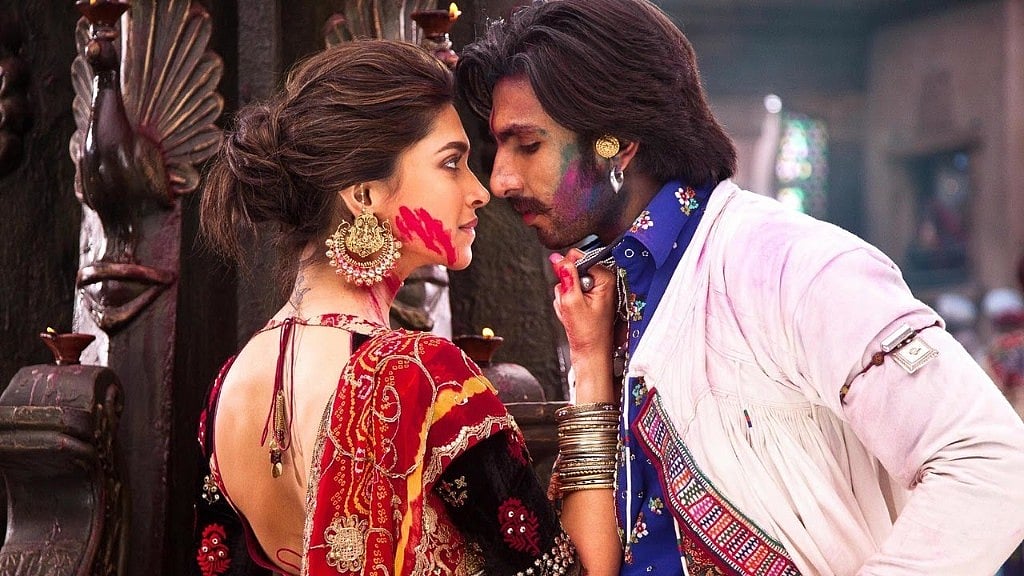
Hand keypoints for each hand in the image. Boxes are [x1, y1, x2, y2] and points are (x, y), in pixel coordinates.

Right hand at [549, 251, 615, 402]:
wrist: (590, 355)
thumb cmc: (588, 334)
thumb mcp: (572, 301)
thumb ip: (566, 276)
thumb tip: (558, 258)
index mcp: (605, 277)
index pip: (578, 257)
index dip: (567, 272)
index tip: (569, 288)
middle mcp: (602, 281)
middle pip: (571, 271)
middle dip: (565, 288)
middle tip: (571, 305)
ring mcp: (595, 290)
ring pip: (567, 283)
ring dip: (565, 298)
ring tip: (572, 313)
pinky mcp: (588, 299)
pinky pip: (568, 294)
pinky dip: (566, 304)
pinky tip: (572, 316)